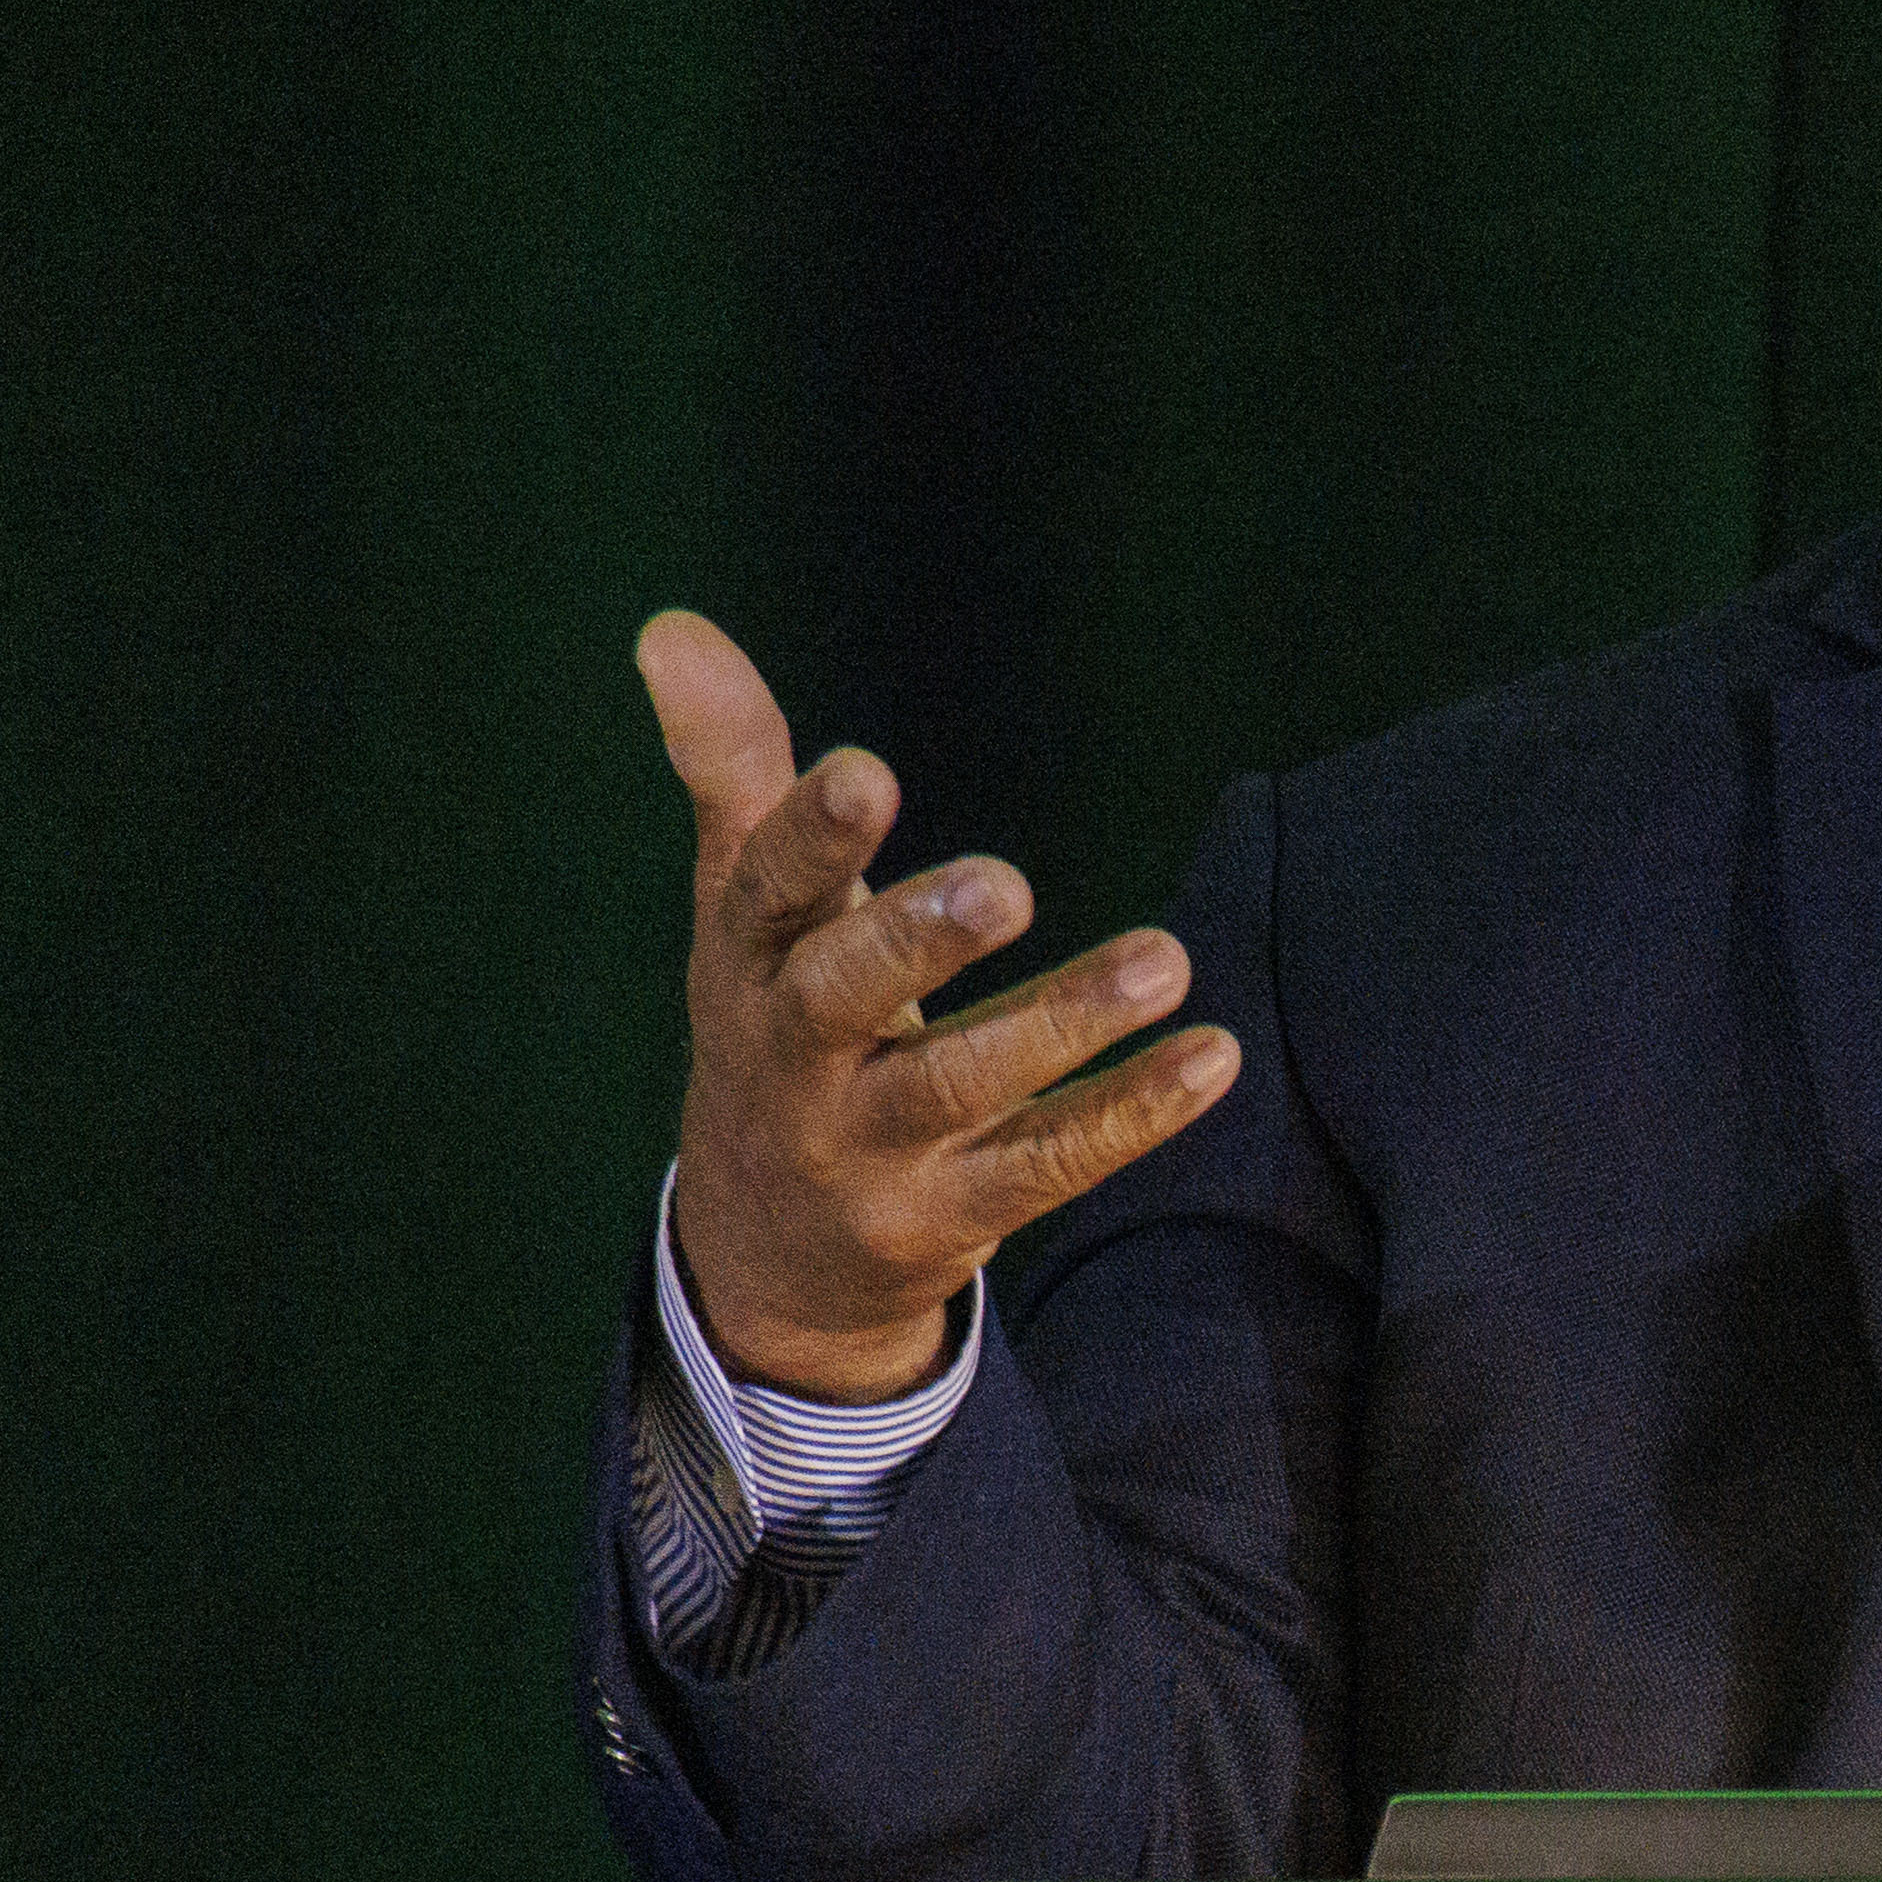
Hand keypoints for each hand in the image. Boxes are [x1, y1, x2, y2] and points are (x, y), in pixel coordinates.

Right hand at [645, 611, 1237, 1395]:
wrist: (769, 1254)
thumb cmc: (775, 1023)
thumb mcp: (743, 904)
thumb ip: (733, 766)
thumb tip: (669, 628)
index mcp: (746, 962)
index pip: (765, 891)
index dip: (810, 837)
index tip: (865, 773)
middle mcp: (793, 1058)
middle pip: (839, 997)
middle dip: (917, 939)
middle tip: (1007, 883)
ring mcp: (867, 1149)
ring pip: (959, 1088)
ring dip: (1063, 1024)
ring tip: (1165, 959)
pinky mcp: (948, 1215)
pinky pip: (1045, 1165)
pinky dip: (1129, 1113)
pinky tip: (1211, 1056)